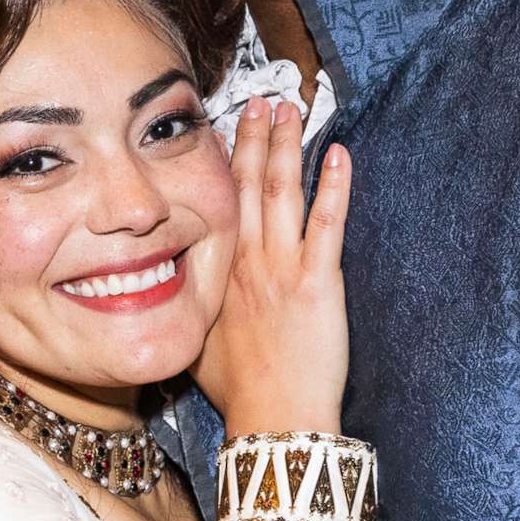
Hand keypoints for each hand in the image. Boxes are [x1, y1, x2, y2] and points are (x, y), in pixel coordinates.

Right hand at [193, 98, 351, 437]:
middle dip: (252, 138)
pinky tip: (339, 154)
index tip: (220, 131)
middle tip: (259, 101)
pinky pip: (327, 224)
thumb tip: (180, 296)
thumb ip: (196, 309)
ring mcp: (281, 268)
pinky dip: (334, 187)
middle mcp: (245, 262)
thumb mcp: (199, 345)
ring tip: (290, 110)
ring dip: (286, 146)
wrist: (274, 419)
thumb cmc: (239, 393)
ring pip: (281, 192)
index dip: (220, 165)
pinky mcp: (318, 281)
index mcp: (216, 275)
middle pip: (246, 185)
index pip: (215, 206)